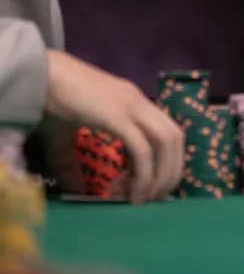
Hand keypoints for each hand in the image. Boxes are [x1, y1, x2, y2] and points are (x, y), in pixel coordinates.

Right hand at [41, 50, 184, 203]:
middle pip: (175, 138)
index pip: (166, 133)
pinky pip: (141, 148)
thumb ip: (70, 165)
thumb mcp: (63, 138)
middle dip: (170, 172)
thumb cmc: (49, 102)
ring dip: (161, 175)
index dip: (163, 162)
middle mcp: (139, 102)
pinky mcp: (117, 116)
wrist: (38, 75)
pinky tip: (132, 192)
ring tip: (141, 198)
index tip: (142, 185)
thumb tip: (78, 192)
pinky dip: (144, 173)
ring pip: (166, 142)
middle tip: (150, 197)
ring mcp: (131, 107)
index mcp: (134, 103)